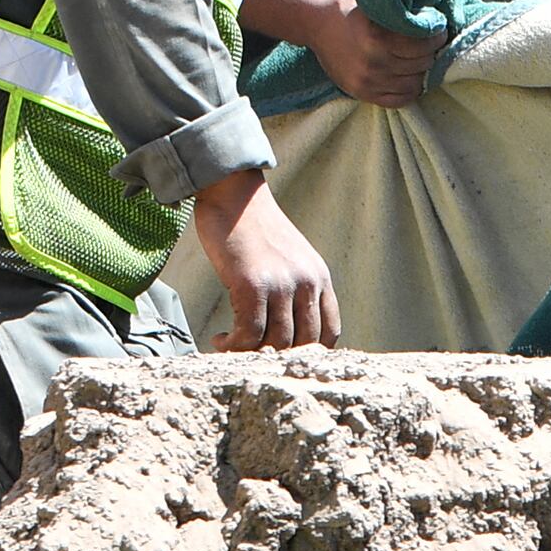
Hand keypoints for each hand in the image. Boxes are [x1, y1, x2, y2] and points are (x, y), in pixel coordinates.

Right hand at [194, 169, 339, 351]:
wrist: (234, 194)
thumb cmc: (255, 228)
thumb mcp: (291, 257)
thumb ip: (297, 286)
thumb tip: (288, 325)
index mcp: (319, 277)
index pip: (329, 330)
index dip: (308, 350)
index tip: (283, 354)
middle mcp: (306, 282)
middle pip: (304, 342)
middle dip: (277, 355)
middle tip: (252, 354)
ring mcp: (281, 283)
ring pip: (277, 341)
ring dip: (251, 353)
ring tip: (231, 347)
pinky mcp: (252, 283)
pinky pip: (249, 332)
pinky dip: (234, 345)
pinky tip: (220, 339)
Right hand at [306, 0, 438, 107]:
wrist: (313, 19)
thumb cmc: (348, 2)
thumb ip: (403, 1)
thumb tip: (435, 9)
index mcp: (378, 37)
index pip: (426, 44)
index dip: (437, 35)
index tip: (436, 28)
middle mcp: (373, 62)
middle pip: (423, 64)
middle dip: (430, 52)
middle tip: (428, 42)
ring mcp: (366, 80)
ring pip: (415, 84)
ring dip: (420, 71)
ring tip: (416, 58)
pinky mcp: (360, 92)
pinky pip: (399, 100)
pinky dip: (409, 89)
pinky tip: (407, 75)